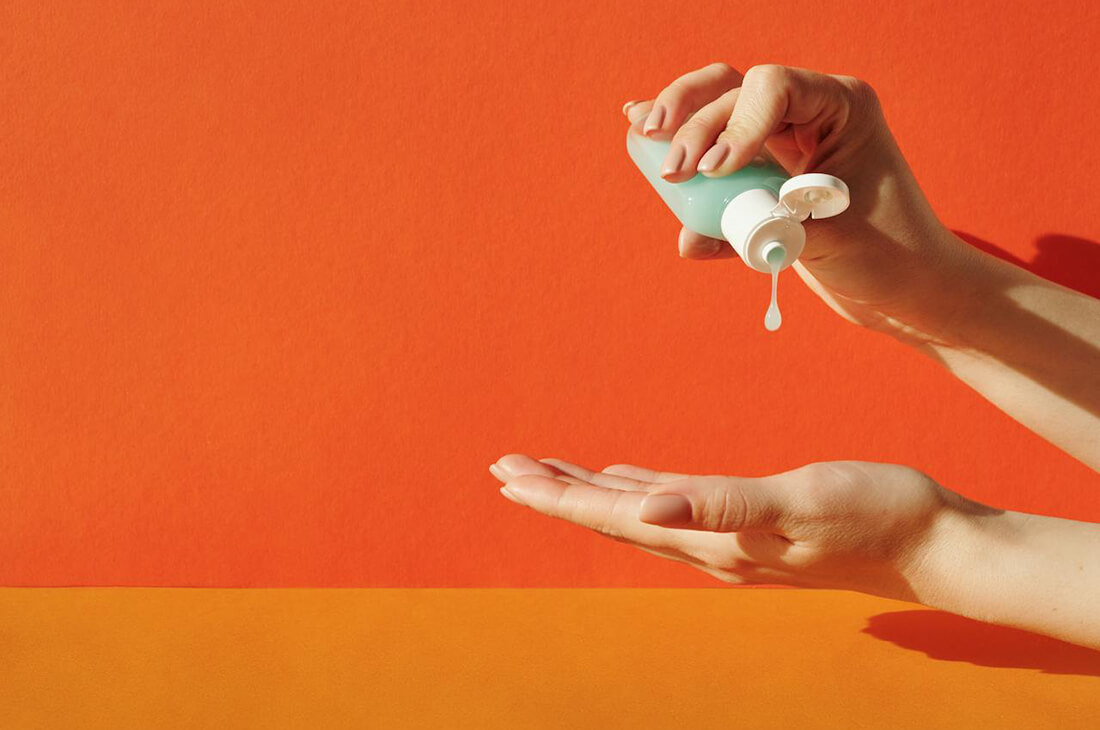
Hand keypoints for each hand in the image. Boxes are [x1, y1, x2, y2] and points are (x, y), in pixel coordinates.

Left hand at [489, 453, 983, 601]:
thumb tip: (649, 507)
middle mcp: (710, 544)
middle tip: (503, 469)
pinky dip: (639, 490)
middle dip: (556, 494)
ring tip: (547, 474)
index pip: (615, 515)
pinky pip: (675, 505)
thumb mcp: (799, 500)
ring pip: (639, 511)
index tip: (507, 477)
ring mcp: (729, 537)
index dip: (558, 498)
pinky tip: (627, 481)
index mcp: (712, 537)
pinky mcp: (750, 523)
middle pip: (613, 517)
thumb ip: (722, 504)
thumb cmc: (876, 515)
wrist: (932, 543)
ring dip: (589, 492)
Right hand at [623, 63, 984, 343]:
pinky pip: (719, 152)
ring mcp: (786, 140)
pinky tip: (643, 136)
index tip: (717, 171)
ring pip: (719, 107)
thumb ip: (758, 229)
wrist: (909, 288)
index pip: (772, 86)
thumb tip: (687, 238)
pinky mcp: (768, 173)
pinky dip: (685, 146)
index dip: (735, 122)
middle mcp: (810, 112)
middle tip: (669, 168)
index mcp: (841, 106)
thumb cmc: (889, 255)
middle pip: (733, 89)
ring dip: (680, 122)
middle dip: (692, 123)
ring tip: (641, 134)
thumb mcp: (826, 236)